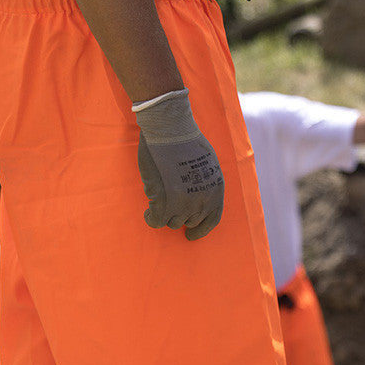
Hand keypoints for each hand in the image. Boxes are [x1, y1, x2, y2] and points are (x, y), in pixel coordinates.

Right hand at [133, 89, 223, 240]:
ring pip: (173, 222)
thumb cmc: (185, 139)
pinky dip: (151, 218)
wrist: (171, 129)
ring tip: (157, 201)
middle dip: (179, 215)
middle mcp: (203, 200)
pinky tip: (148, 212)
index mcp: (216, 189)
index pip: (212, 220)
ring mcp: (184, 203)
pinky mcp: (165, 203)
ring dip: (165, 214)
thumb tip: (196, 199)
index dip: (200, 230)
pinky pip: (156, 221)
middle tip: (168, 206)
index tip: (190, 236)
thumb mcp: (207, 163)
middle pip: (189, 221)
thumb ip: (204, 182)